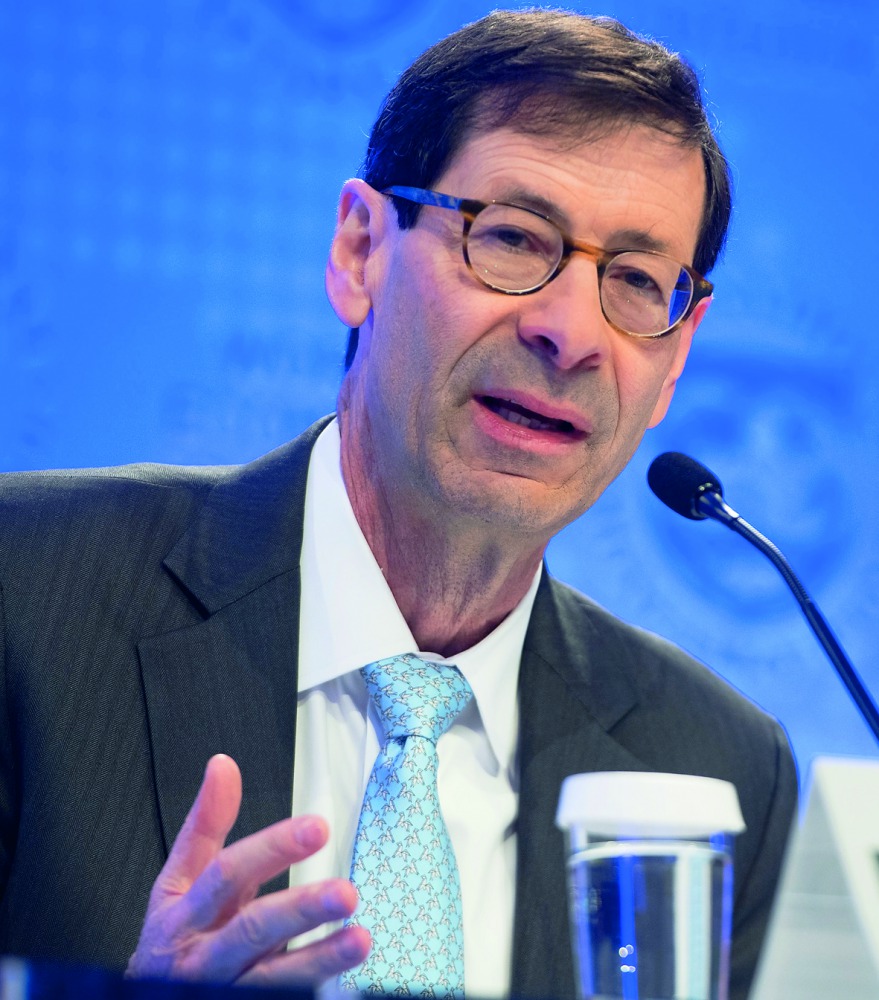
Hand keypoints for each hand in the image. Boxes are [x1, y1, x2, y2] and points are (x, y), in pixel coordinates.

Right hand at [126, 754, 370, 985]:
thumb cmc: (174, 936)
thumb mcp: (178, 880)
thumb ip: (205, 825)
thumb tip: (223, 766)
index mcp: (186, 912)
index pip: (229, 874)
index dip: (272, 849)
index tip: (317, 827)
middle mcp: (204, 956)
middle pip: (253, 930)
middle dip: (300, 910)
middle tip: (346, 893)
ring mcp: (224, 991)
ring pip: (273, 979)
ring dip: (319, 960)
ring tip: (360, 940)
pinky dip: (310, 991)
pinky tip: (343, 982)